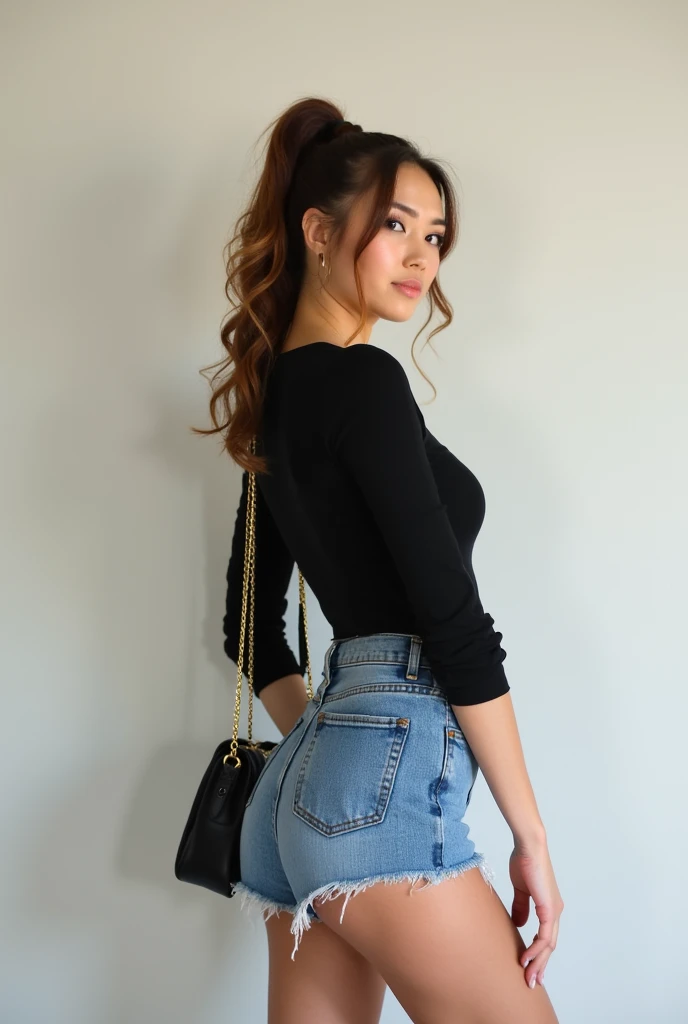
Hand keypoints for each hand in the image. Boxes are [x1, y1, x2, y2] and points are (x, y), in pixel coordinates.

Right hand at [509, 837, 563, 988]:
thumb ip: (521, 907)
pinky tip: (526, 958)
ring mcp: (553, 911)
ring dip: (538, 962)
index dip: (539, 954)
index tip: (529, 967)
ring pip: (548, 945)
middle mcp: (555, 911)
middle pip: (549, 946)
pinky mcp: (549, 909)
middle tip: (531, 981)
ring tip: (528, 976)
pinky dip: (536, 949)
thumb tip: (520, 925)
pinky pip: (544, 936)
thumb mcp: (521, 889)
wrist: (528, 847)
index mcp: (549, 907)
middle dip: (540, 965)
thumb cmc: (524, 861)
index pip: (546, 937)